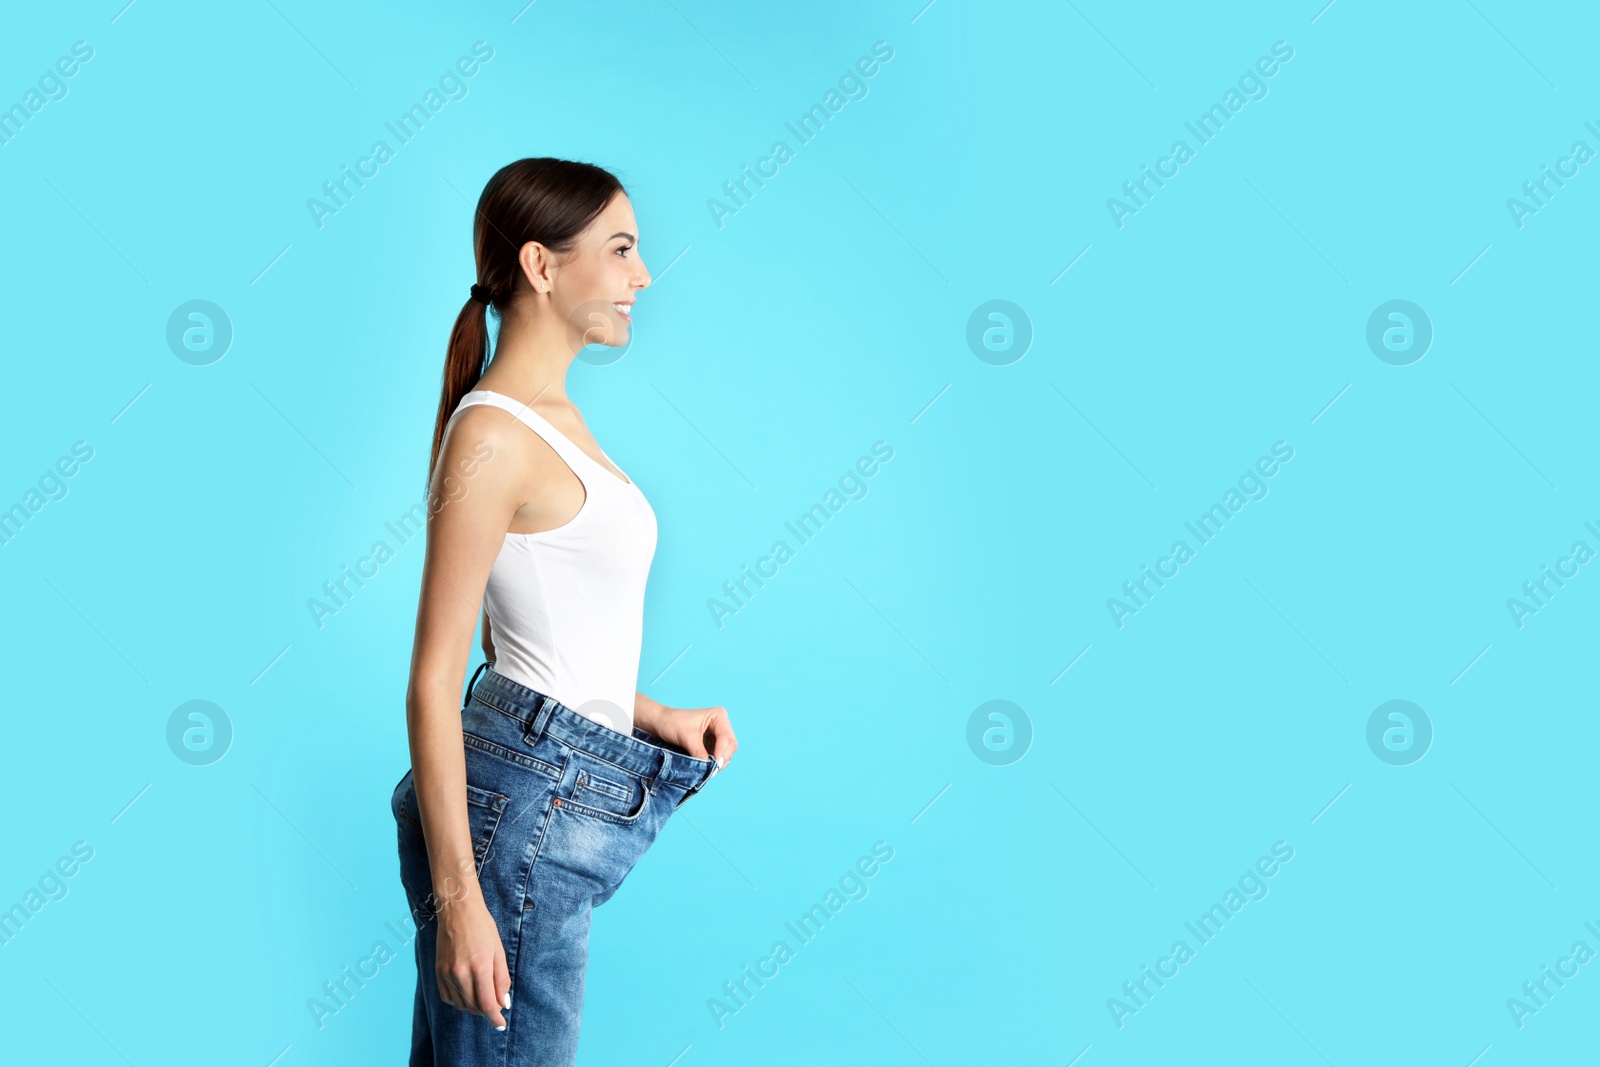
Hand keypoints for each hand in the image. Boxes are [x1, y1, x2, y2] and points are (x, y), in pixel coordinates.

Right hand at [435, 892, 510, 1029]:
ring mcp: (446, 973)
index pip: (488, 1004)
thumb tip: (504, 1003)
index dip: (495, 1018)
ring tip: (482, 993)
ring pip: (460, 1004)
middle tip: (495, 1003)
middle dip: (486, 1011)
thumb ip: (502, 979)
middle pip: (474, 1007)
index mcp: (480, 967)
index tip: (501, 1025)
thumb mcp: (498, 951)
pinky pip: (447, 997)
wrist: (458, 910)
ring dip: (473, 1006)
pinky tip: (466, 991)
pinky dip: (458, 1000)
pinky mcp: (437, 971)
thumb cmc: (483, 927)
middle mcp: (460, 973)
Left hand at [649, 704, 737, 766]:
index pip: (726, 738)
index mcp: (718, 716)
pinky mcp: (711, 743)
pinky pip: (718, 756)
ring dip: (718, 762)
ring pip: (726, 752)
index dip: (721, 753)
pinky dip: (713, 762)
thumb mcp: (688, 739)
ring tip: (706, 770)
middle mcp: (721, 724)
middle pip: (730, 746)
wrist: (660, 723)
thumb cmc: (672, 724)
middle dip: (721, 759)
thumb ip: (700, 753)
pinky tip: (705, 767)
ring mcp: (717, 734)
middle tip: (711, 771)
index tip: (714, 766)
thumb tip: (709, 768)